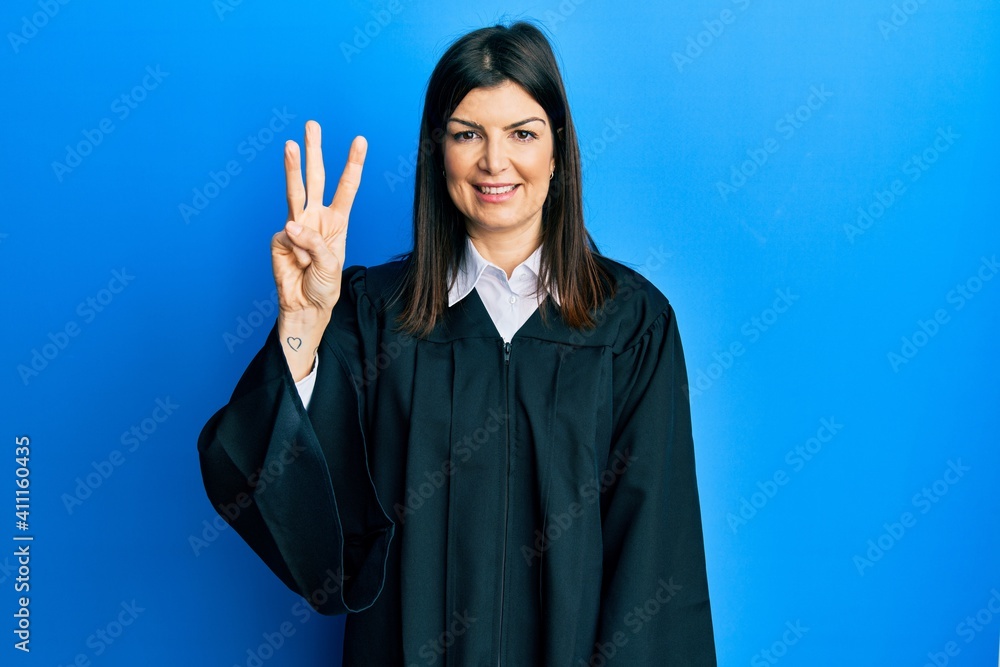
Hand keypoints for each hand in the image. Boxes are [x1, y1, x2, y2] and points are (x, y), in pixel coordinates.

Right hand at [271, 120, 366, 322]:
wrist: (305, 306)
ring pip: (294, 191)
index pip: (346, 187)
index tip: (359, 140)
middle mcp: (316, 217)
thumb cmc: (324, 285)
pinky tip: (297, 264)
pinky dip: (296, 253)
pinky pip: (288, 238)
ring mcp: (296, 225)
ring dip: (292, 167)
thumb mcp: (330, 264)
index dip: (353, 164)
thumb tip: (289, 224)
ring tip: (290, 145)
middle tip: (312, 124)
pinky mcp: (279, 238)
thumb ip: (312, 242)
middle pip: (315, 178)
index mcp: (337, 220)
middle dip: (314, 151)